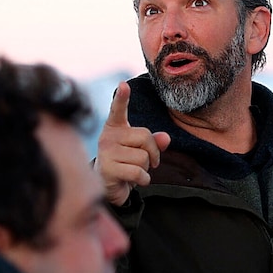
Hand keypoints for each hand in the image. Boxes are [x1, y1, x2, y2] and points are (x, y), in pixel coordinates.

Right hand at [94, 81, 169, 205]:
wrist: (108, 187)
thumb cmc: (126, 163)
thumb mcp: (140, 149)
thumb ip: (154, 141)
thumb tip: (166, 138)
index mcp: (115, 127)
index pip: (118, 110)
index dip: (122, 97)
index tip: (123, 85)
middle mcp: (108, 137)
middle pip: (145, 137)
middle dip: (153, 153)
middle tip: (147, 162)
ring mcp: (106, 153)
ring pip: (143, 158)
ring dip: (146, 169)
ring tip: (133, 171)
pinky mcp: (108, 170)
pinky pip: (139, 173)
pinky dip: (143, 180)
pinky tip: (133, 181)